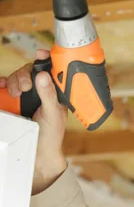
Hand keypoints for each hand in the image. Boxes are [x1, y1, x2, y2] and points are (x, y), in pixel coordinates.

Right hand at [0, 49, 67, 193]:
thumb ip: (49, 95)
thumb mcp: (53, 114)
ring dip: (13, 80)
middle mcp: (39, 91)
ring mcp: (24, 96)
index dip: (46, 59)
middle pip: (29, 71)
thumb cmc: (50, 135)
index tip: (41, 53)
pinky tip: (2, 87)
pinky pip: (3, 87)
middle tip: (24, 86)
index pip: (51, 71)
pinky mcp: (11, 101)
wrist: (37, 153)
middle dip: (24, 74)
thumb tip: (43, 76)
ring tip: (16, 92)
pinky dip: (1, 84)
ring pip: (15, 77)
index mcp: (54, 92)